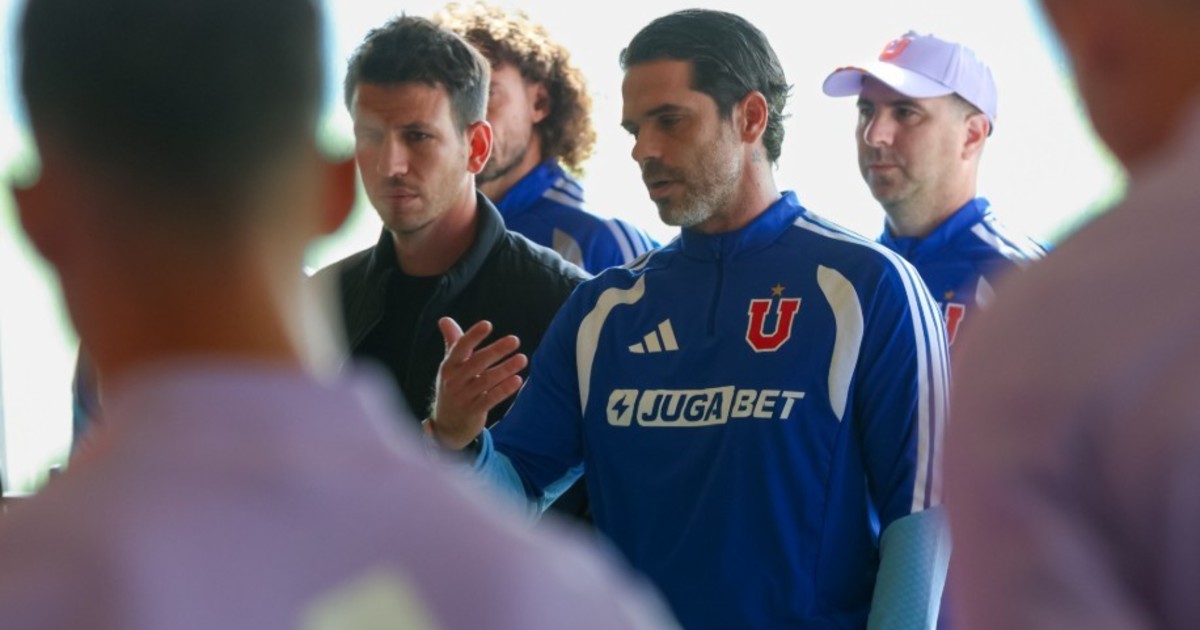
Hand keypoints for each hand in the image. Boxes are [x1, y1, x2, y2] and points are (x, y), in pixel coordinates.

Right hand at [428, 317, 527, 448]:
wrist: (447, 425)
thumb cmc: (453, 387)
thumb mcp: (450, 366)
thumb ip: (452, 342)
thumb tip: (444, 319)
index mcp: (448, 366)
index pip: (460, 348)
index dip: (473, 336)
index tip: (488, 324)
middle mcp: (454, 380)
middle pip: (476, 362)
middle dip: (496, 350)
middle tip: (515, 340)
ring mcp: (463, 397)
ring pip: (486, 380)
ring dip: (505, 369)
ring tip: (522, 358)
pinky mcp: (473, 411)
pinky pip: (490, 399)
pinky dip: (504, 390)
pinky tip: (517, 380)